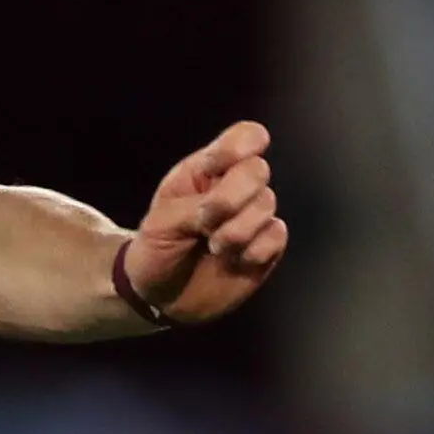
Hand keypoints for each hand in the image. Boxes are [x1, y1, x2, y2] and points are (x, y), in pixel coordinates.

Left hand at [125, 120, 288, 325]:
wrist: (160, 295)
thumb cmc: (157, 249)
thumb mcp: (161, 223)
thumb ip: (196, 208)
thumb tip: (230, 205)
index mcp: (207, 170)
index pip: (244, 138)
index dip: (241, 145)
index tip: (219, 166)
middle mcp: (236, 187)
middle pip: (257, 170)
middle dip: (231, 197)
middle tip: (205, 223)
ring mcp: (254, 216)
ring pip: (267, 203)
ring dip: (237, 229)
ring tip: (213, 247)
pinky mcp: (266, 246)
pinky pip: (277, 234)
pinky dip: (255, 249)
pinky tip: (235, 260)